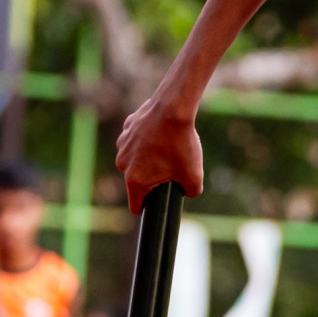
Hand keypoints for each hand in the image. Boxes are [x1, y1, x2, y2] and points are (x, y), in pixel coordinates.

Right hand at [115, 98, 203, 214]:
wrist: (173, 108)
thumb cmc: (181, 143)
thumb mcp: (194, 176)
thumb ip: (191, 192)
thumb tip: (187, 192)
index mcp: (134, 180)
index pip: (136, 206)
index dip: (149, 208)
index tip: (159, 204)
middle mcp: (123, 164)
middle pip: (138, 180)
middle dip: (154, 178)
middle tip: (174, 167)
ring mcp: (123, 145)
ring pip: (137, 158)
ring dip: (150, 157)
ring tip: (170, 147)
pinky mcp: (127, 128)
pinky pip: (138, 140)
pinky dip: (149, 139)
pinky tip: (163, 132)